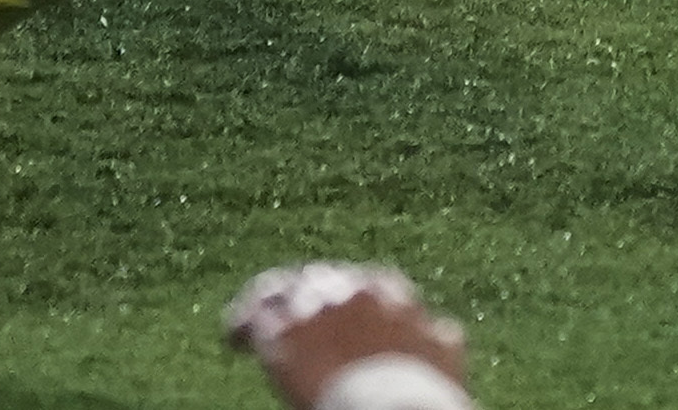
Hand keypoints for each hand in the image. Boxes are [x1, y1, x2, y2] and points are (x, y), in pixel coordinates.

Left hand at [224, 263, 469, 409]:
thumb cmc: (421, 392)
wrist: (390, 404)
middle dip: (309, 294)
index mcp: (389, 293)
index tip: (345, 312)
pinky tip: (233, 342)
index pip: (368, 282)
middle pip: (321, 279)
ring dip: (273, 302)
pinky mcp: (282, 334)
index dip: (352, 296)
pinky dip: (241, 325)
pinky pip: (251, 317)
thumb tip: (441, 329)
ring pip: (283, 290)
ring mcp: (314, 309)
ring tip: (256, 315)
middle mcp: (349, 290)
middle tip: (295, 315)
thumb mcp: (443, 358)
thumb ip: (436, 337)